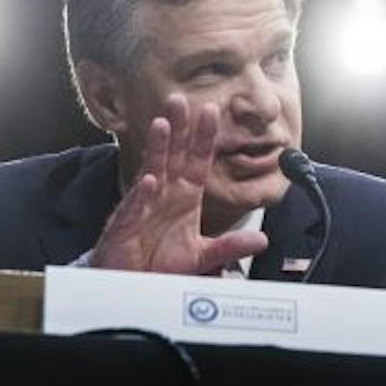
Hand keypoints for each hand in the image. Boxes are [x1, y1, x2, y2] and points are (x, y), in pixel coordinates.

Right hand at [87, 94, 268, 275]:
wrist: (133, 285)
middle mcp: (163, 196)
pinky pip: (134, 208)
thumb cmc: (160, 264)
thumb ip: (230, 245)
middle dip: (177, 129)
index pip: (196, 161)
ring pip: (151, 172)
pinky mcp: (125, 227)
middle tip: (180, 99)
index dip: (204, 137)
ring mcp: (143, 208)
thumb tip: (261, 239)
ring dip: (156, 149)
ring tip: (162, 125)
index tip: (212, 111)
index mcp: (183, 197)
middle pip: (172, 156)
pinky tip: (150, 181)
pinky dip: (142, 195)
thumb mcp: (202, 256)